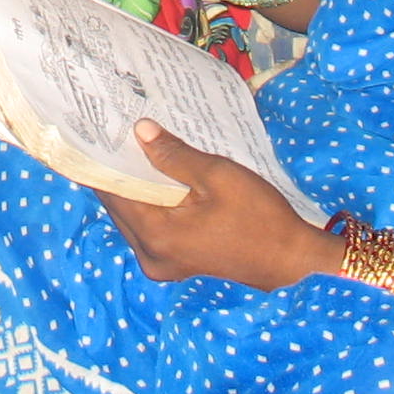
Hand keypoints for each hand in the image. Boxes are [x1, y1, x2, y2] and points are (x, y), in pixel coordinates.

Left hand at [99, 122, 337, 289]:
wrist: (293, 262)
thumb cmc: (260, 217)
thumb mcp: (218, 176)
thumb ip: (174, 154)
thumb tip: (140, 130)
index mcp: (155, 235)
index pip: (112, 191)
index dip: (104, 158)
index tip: (99, 128)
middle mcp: (150, 255)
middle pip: (120, 205)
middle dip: (119, 169)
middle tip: (118, 131)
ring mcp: (161, 264)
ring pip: (134, 216)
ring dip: (136, 186)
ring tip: (139, 147)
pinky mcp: (175, 264)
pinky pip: (150, 227)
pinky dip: (152, 203)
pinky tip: (160, 177)